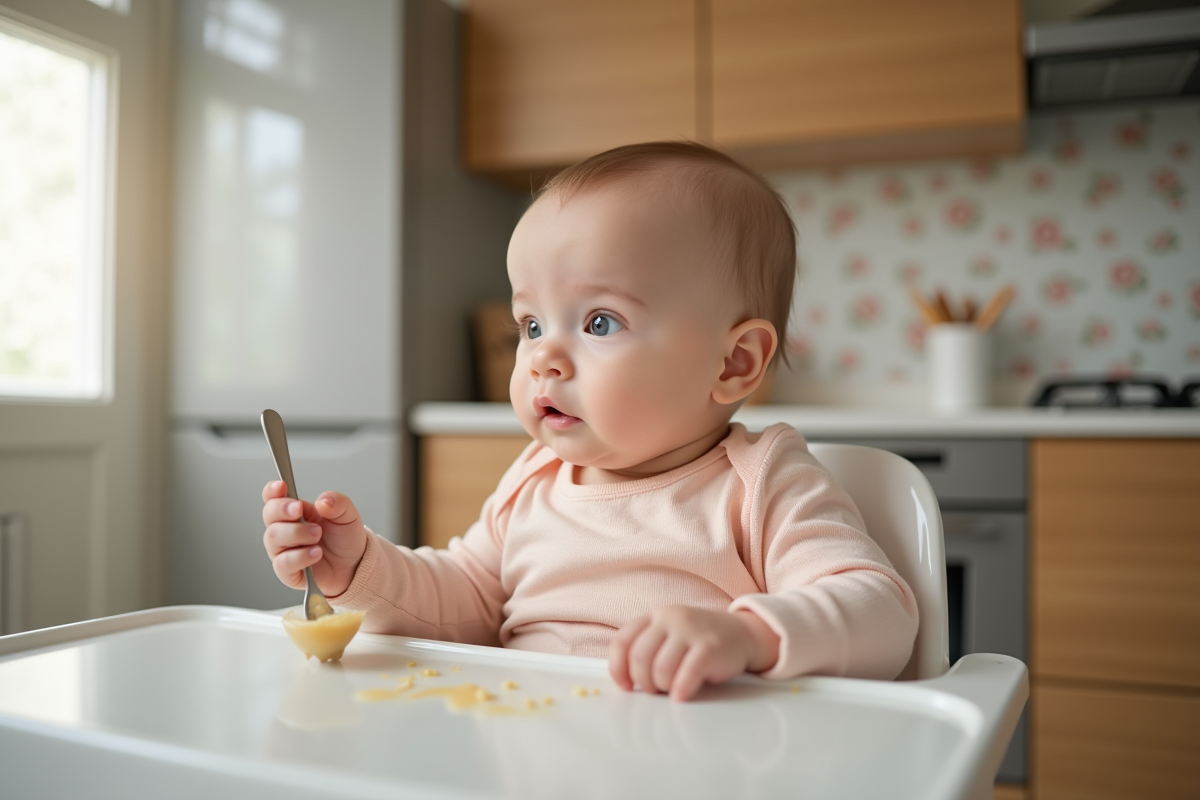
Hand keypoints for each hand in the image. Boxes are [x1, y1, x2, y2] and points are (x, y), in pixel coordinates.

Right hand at [261, 481, 368, 596]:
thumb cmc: (344, 538)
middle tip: (300, 511)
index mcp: (295, 511)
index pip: (273, 497)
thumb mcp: (347, 515)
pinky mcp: (287, 571)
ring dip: (296, 534)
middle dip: (282, 510)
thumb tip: (323, 501)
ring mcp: (283, 550)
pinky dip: (300, 556)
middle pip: (269, 514)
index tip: (281, 486)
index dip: (272, 490)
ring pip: (272, 538)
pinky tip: (316, 553)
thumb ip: (338, 503)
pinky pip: (282, 563)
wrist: (353, 564)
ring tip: (317, 535)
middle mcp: (284, 529)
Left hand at [608, 605, 780, 701]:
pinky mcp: (711, 647)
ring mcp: (691, 630)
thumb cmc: (700, 641)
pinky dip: (680, 690)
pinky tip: (682, 694)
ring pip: (660, 668)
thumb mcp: (670, 636)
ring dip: (662, 687)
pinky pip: (686, 674)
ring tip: (672, 689)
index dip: (618, 668)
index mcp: (655, 616)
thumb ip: (648, 649)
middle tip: (655, 690)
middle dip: (643, 681)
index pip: (622, 641)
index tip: (625, 686)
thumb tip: (626, 681)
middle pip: (639, 657)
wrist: (742, 633)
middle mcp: (670, 618)